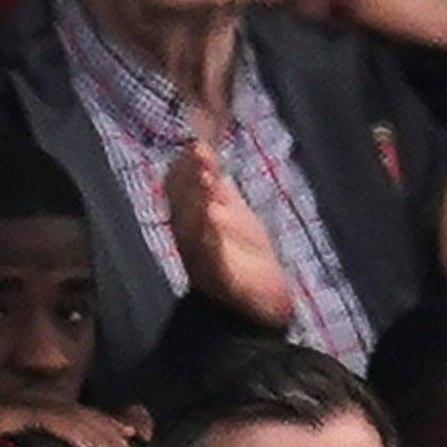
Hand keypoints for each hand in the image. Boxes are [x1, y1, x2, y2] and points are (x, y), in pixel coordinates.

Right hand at [164, 145, 294, 329]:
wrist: (263, 302)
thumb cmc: (245, 256)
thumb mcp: (233, 215)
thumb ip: (218, 187)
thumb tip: (201, 149)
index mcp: (192, 223)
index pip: (183, 192)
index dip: (187, 168)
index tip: (195, 144)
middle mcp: (191, 240)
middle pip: (186, 206)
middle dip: (192, 179)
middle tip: (200, 152)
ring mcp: (204, 260)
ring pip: (197, 229)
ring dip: (200, 203)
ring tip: (208, 178)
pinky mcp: (223, 280)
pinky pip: (214, 259)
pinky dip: (213, 239)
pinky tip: (215, 218)